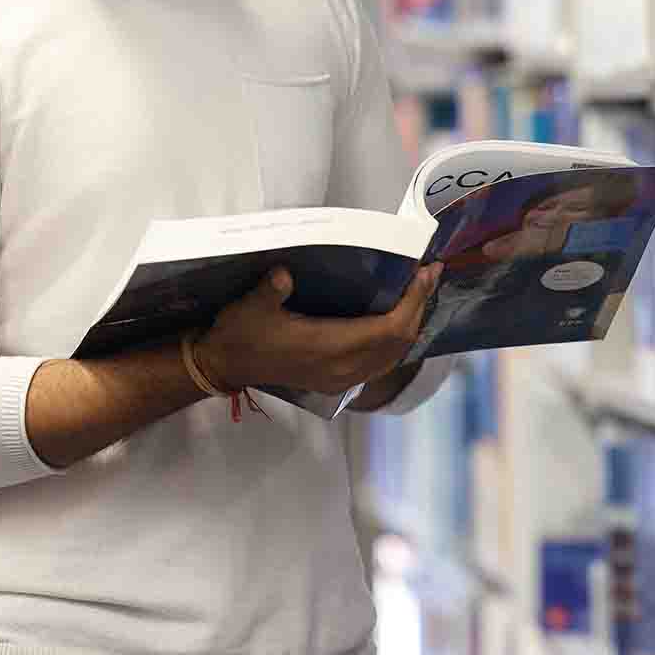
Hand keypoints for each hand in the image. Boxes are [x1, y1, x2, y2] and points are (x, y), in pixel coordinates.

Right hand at [192, 263, 441, 396]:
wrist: (225, 366)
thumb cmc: (240, 333)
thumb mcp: (249, 307)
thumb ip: (269, 291)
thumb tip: (284, 274)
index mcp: (328, 349)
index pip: (389, 328)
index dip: (413, 301)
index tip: (425, 273)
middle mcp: (342, 368)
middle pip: (400, 341)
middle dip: (419, 306)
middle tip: (429, 274)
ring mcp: (341, 379)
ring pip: (393, 355)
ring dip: (411, 324)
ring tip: (419, 292)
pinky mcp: (337, 381)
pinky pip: (381, 363)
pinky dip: (396, 341)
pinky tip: (397, 319)